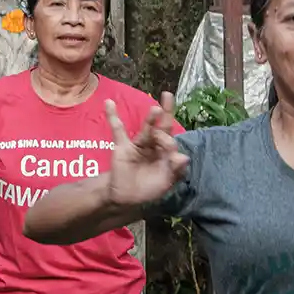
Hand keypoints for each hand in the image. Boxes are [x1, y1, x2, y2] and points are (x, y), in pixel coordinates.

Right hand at [102, 93, 188, 207]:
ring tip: (156, 109)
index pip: (172, 143)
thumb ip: (175, 170)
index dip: (171, 146)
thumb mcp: (165, 183)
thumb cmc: (148, 189)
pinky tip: (109, 103)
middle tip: (168, 96)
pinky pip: (118, 130)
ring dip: (151, 119)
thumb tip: (184, 157)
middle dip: (167, 112)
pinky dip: (113, 116)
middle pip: (162, 127)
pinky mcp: (122, 146)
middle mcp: (155, 146)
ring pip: (146, 129)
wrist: (125, 197)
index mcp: (166, 153)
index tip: (172, 156)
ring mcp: (139, 144)